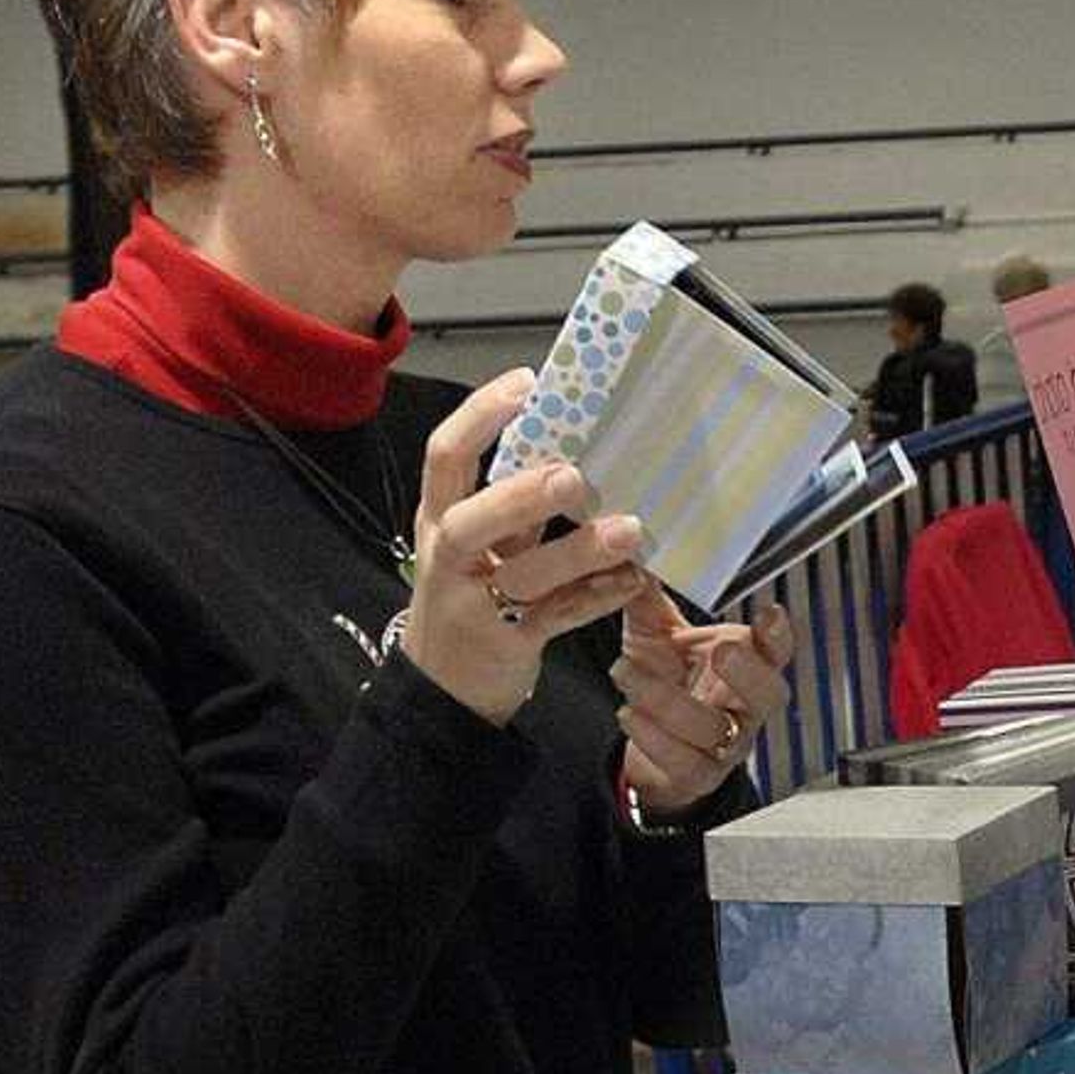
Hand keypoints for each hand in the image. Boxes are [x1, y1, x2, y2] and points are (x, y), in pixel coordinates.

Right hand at [398, 370, 653, 723]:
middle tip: (574, 475)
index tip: (528, 383)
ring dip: (579, 551)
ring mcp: (474, 604)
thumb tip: (573, 447)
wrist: (443, 690)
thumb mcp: (478, 546)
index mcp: (439, 516)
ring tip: (630, 530)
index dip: (481, 416)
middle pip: (475, 519)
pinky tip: (635, 578)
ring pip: (525, 574)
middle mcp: (450, 556)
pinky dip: (599, 597)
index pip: (446, 455)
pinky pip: (558, 618)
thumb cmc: (470, 598)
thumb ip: (512, 505)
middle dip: (523, 495)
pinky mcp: (507, 645)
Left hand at [613, 584, 795, 815]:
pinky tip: (628, 714)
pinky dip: (653, 736)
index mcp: (746, 665)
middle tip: (723, 650)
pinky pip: (684, 760)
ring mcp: (727, 745)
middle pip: (768, 694)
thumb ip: (645, 599)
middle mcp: (746, 707)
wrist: (651, 752)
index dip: (778, 635)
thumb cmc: (666, 684)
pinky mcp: (698, 774)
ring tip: (625, 670)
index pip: (776, 650)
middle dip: (748, 673)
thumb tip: (626, 552)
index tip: (771, 611)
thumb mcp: (655, 637)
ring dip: (667, 699)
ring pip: (714, 728)